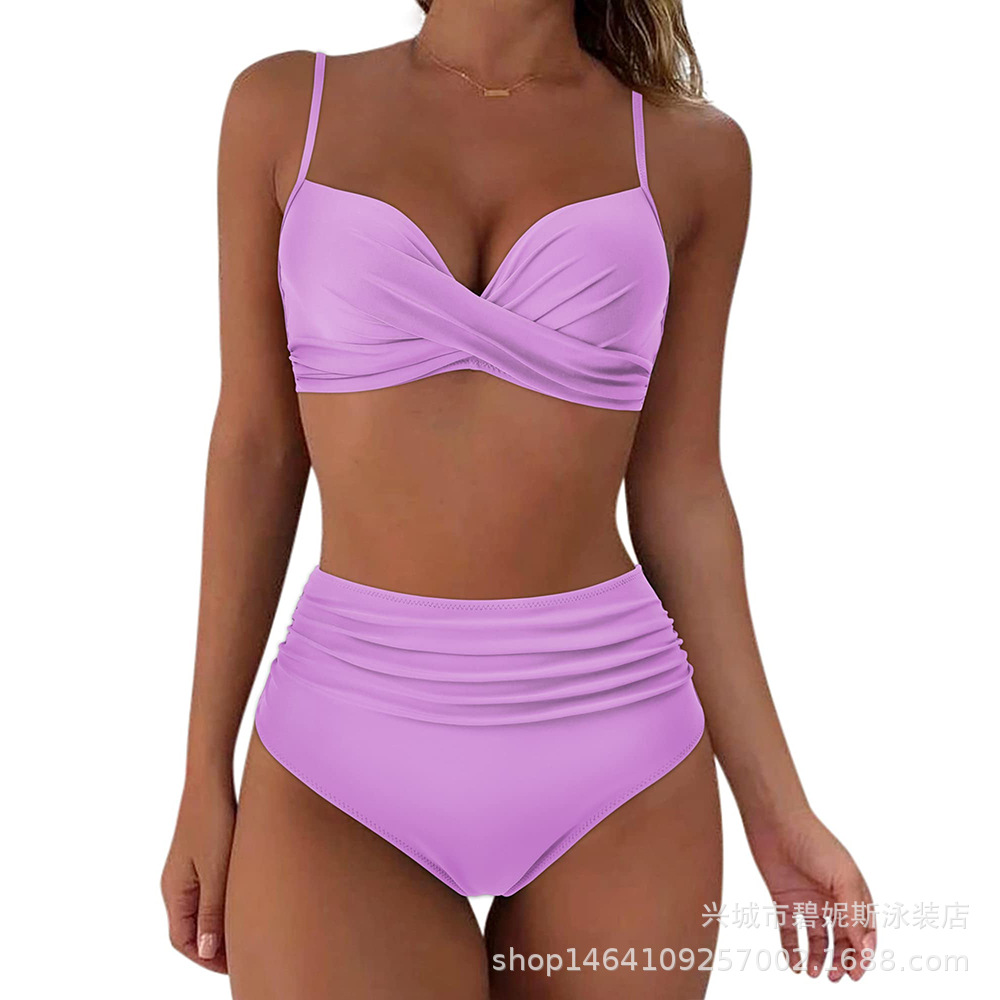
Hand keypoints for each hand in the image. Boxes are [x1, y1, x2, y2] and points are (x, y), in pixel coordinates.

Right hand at [161, 777, 235, 973]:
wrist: (210, 780)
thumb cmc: (213, 821)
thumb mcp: (216, 870)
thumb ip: (211, 911)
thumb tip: (205, 950)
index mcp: (175, 891)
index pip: (183, 941)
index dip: (207, 958)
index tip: (234, 966)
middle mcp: (177, 884)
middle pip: (191, 930)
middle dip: (215, 947)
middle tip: (244, 955)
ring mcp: (188, 870)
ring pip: (201, 911)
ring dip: (220, 925)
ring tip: (248, 933)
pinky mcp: (201, 856)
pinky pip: (209, 892)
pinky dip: (223, 904)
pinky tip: (245, 901)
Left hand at [745, 808, 874, 981]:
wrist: (775, 822)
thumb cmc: (814, 842)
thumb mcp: (842, 878)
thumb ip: (854, 914)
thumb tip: (866, 949)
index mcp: (852, 893)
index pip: (863, 931)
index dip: (862, 953)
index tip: (857, 972)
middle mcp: (831, 899)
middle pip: (842, 939)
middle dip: (841, 960)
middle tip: (836, 977)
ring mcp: (808, 900)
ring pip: (817, 939)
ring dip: (818, 958)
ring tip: (814, 972)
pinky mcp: (784, 900)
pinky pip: (790, 931)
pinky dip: (792, 949)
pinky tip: (794, 964)